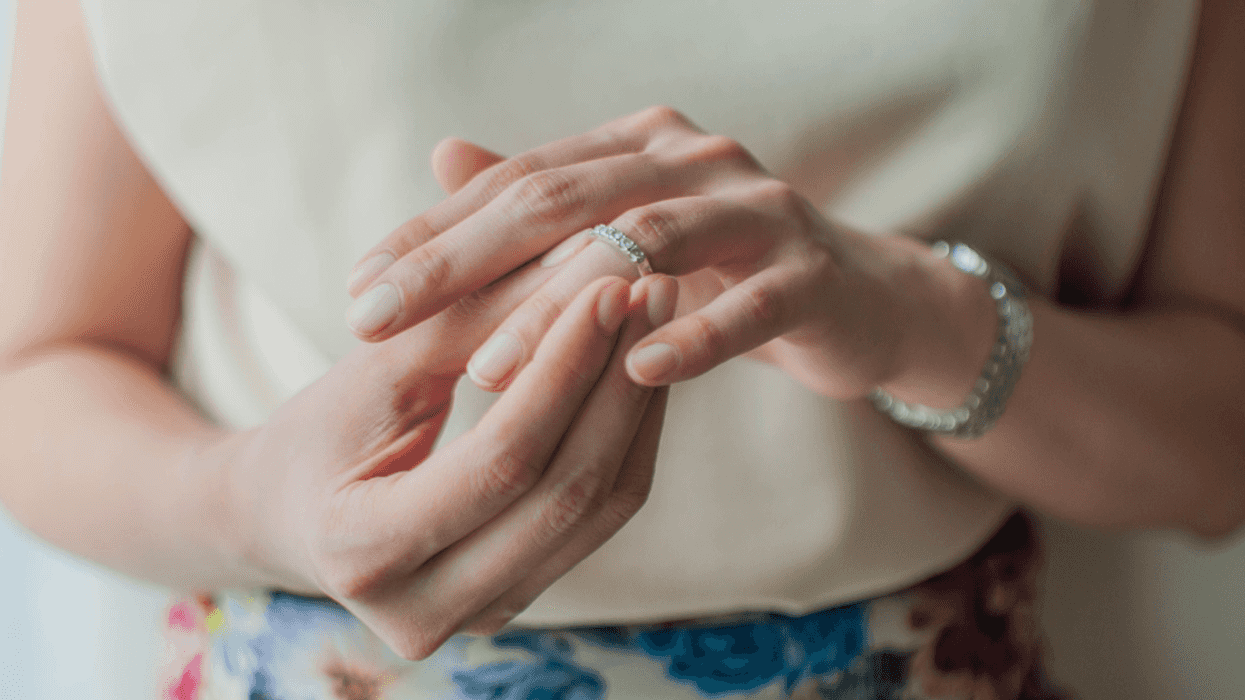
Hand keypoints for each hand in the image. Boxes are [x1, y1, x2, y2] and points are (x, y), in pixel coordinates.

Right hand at [222, 274, 677, 659]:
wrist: (287, 513)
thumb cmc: (317, 430)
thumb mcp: (373, 370)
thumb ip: (466, 321)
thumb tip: (579, 259)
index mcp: (362, 553)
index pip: (500, 460)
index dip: (564, 369)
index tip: (608, 284)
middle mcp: (424, 611)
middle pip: (564, 493)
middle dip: (617, 383)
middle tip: (652, 290)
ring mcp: (479, 617)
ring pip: (598, 511)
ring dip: (636, 408)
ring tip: (657, 318)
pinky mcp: (517, 599)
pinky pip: (598, 519)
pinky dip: (626, 440)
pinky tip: (639, 370)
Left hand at [344, 106, 992, 402]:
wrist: (861, 296)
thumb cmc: (726, 272)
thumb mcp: (631, 232)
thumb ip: (547, 199)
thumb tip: (444, 155)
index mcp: (637, 144)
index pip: (516, 181)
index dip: (433, 234)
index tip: (359, 290)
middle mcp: (691, 158)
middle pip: (560, 200)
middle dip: (460, 260)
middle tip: (379, 316)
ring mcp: (757, 209)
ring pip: (644, 246)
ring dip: (559, 310)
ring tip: (485, 368)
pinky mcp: (810, 271)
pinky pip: (749, 304)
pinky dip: (694, 336)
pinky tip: (637, 373)